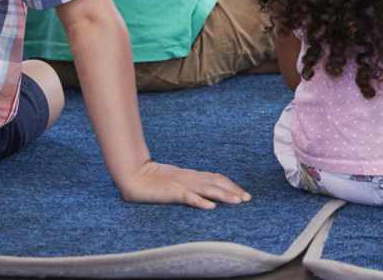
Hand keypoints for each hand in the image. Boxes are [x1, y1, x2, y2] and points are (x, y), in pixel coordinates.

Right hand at [118, 161, 250, 209]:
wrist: (134, 175)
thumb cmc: (154, 180)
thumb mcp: (176, 181)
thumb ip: (189, 185)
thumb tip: (204, 192)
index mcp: (192, 175)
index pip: (217, 178)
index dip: (231, 185)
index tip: (243, 193)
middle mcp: (191, 178)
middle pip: (217, 182)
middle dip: (233, 190)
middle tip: (248, 198)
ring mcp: (182, 184)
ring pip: (208, 189)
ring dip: (224, 195)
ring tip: (238, 201)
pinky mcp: (172, 192)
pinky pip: (189, 197)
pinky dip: (201, 201)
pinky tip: (211, 207)